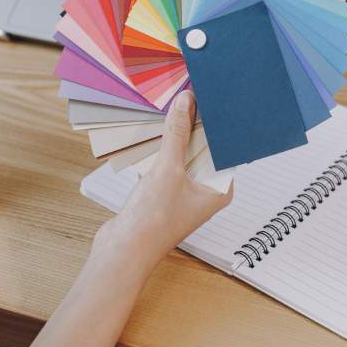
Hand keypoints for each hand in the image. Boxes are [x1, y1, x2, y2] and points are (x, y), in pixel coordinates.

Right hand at [94, 91, 232, 269]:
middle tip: (187, 95)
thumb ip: (177, 133)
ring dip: (175, 136)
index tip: (209, 96)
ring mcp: (185, 192)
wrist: (122, 251)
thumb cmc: (152, 221)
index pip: (224, 147)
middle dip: (194, 125)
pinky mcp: (165, 193)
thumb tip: (186, 103)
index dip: (216, 122)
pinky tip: (154, 133)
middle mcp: (206, 191)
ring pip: (183, 155)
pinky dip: (162, 149)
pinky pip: (168, 163)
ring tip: (170, 108)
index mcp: (220, 189)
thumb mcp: (168, 169)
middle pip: (204, 149)